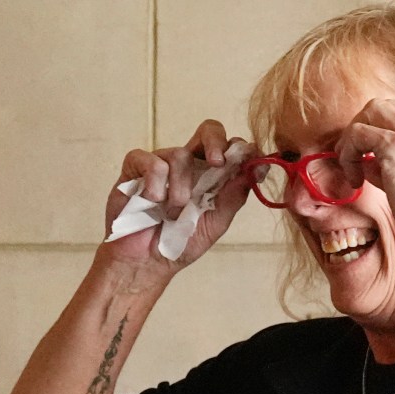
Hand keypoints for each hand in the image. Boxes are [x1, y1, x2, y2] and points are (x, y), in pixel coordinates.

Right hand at [98, 119, 252, 279]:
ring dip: (180, 187)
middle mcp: (188, 165)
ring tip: (174, 211)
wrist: (146, 263)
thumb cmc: (180, 243)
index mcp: (211, 176)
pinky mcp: (135, 168)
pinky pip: (150, 161)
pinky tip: (153, 201)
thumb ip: (234, 195)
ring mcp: (161, 164)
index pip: (229, 148)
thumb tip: (259, 168)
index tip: (249, 161)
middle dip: (216, 141)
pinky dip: (155, 183)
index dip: (240, 150)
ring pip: (179, 154)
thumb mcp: (215, 222)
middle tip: (218, 163)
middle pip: (208, 130)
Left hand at [331, 95, 394, 281]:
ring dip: (353, 139)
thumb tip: (369, 163)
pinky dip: (348, 154)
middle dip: (363, 129)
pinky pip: (357, 133)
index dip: (380, 137)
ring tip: (352, 170)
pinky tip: (355, 180)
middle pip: (384, 107)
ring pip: (370, 111)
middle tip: (354, 159)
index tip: (370, 163)